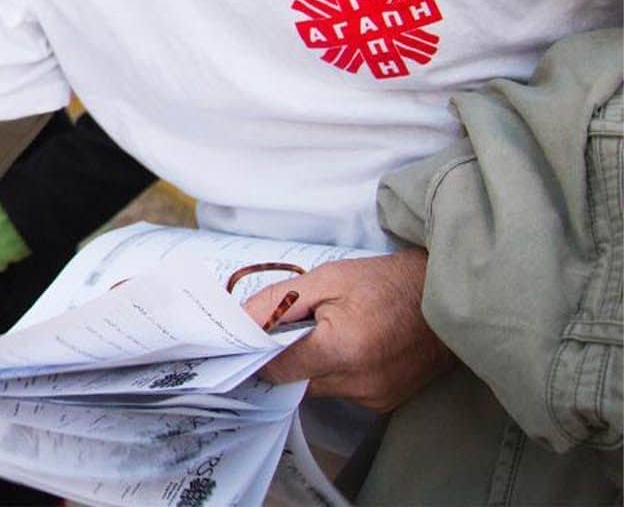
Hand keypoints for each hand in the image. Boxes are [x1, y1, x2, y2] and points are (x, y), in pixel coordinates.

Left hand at [243, 250, 455, 411]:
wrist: (443, 295)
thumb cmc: (385, 282)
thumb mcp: (325, 279)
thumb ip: (276, 303)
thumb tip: (238, 323)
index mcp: (341, 349)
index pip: (275, 369)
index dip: (260, 352)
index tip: (256, 337)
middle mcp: (358, 382)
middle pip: (294, 382)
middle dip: (286, 357)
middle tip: (295, 328)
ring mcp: (374, 397)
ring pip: (316, 389)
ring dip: (312, 365)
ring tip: (330, 332)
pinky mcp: (385, 403)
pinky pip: (341, 392)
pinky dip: (336, 372)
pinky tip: (351, 346)